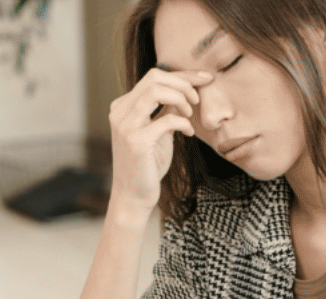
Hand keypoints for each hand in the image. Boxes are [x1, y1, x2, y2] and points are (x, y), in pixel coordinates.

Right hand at [107, 68, 212, 219]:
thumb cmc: (148, 163)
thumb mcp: (158, 130)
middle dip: (183, 83)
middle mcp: (120, 112)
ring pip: (156, 91)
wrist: (134, 196)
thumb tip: (184, 89)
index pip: (153, 77)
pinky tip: (188, 134)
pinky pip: (167, 120)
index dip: (182, 75)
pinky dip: (183, 123)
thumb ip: (165, 109)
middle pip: (154, 78)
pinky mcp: (136, 142)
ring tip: (190, 114)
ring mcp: (126, 126)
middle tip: (197, 100)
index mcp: (123, 106)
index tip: (205, 78)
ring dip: (181, 99)